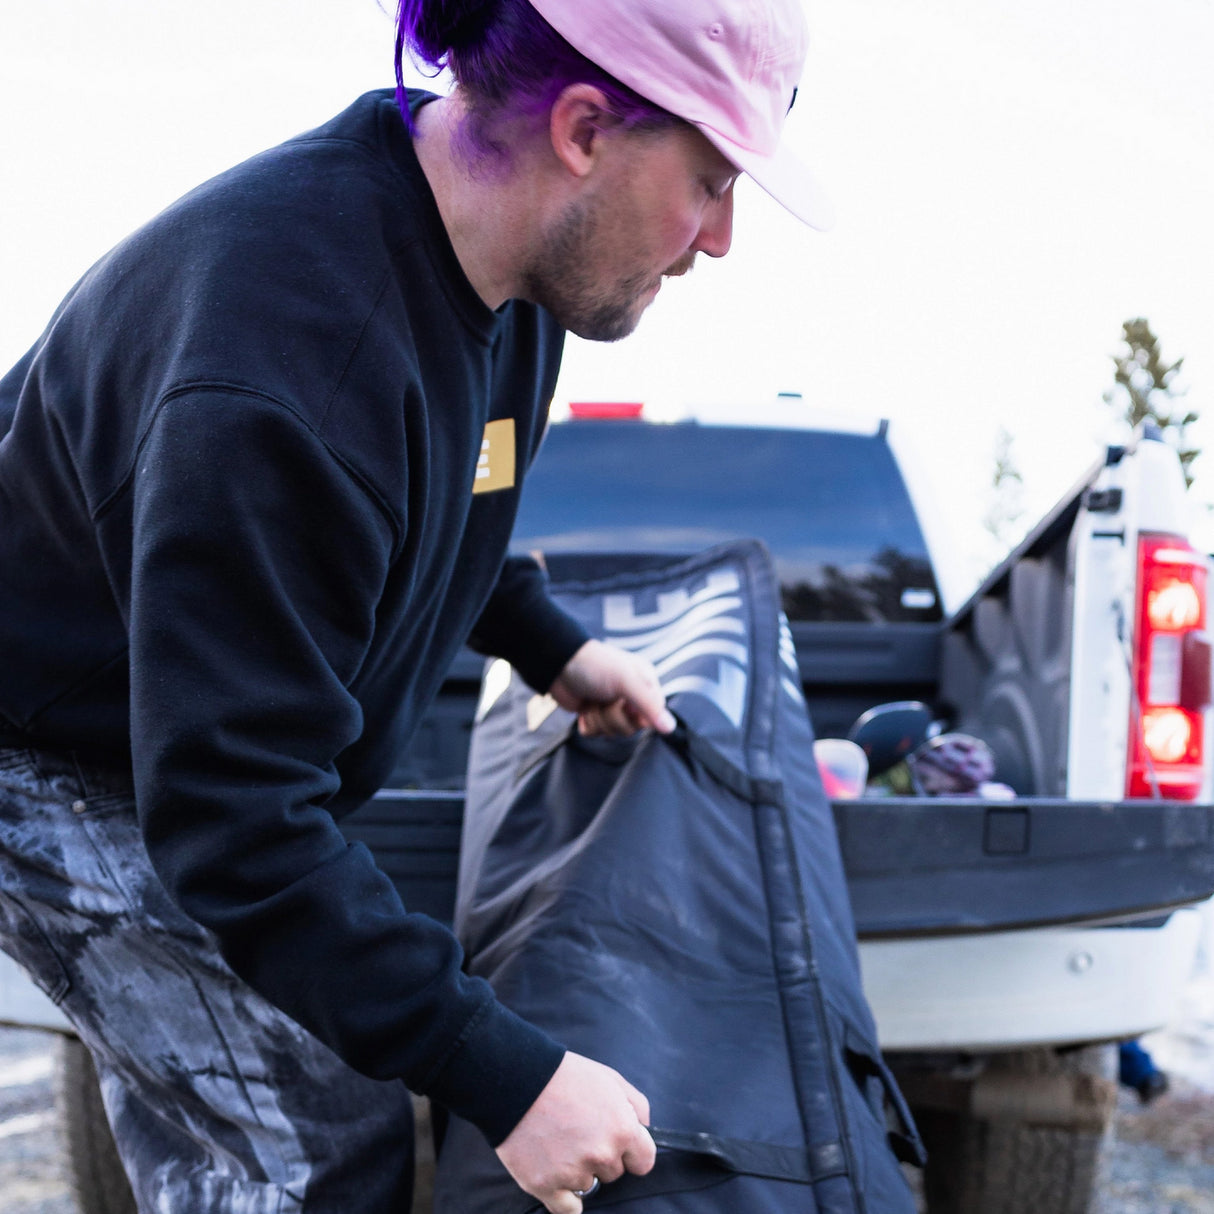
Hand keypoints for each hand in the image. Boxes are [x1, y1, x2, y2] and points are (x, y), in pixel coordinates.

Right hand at [496, 1052, 655, 1212]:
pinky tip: (556, 1176)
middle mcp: (602, 1155)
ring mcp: (574, 1173)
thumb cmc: (564, 1076)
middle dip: (601, 1155)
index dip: (632, 1151)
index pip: (644, 1161)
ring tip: (558, 1141)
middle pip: (614, 1172)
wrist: (517, 1079)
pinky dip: (564, 1198)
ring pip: (588, 1185)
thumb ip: (637, 1105)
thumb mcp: (609, 1078)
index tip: (619, 1144)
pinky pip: (568, 1209)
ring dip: (578, 1170)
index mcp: (622, 1129)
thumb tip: (645, 1128)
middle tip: (579, 1132)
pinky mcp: (546, 1186)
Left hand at [548, 639, 675, 736]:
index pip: (653, 716)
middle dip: (612, 717)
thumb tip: (670, 727)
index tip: (623, 702)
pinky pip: (597, 734)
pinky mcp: (594, 714)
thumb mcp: (625, 680)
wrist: (558, 664)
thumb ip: (649, 704)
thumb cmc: (594, 665)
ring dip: (598, 718)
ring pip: (613, 733)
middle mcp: (631, 697)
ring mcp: (611, 707)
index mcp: (644, 684)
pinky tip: (584, 707)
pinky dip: (588, 723)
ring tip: (592, 701)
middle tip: (604, 699)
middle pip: (631, 728)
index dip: (636, 715)